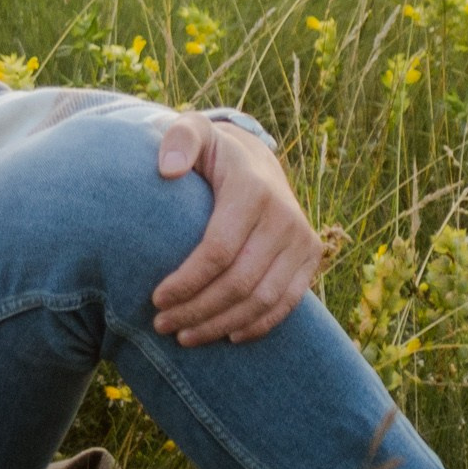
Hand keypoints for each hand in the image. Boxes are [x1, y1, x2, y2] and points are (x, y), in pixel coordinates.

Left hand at [150, 114, 324, 344]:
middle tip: (162, 325)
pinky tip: (227, 336)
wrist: (257, 159)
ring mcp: (303, 238)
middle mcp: (284, 216)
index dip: (186, 281)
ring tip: (185, 336)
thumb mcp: (192, 131)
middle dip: (197, 310)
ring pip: (262, 300)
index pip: (218, 250)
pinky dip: (257, 326)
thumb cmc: (212, 152)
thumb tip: (168, 170)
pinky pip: (287, 303)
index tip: (156, 299)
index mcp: (252, 189)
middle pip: (239, 282)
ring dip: (222, 325)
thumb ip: (177, 140)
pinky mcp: (311, 256)